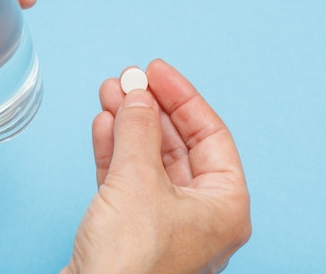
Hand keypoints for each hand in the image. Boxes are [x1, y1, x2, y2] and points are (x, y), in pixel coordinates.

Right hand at [61, 59, 250, 273]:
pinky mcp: (131, 227)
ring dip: (127, 125)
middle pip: (176, 144)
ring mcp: (164, 220)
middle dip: (149, 109)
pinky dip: (114, 150)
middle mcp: (199, 212)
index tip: (156, 71)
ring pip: (148, 158)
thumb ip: (138, 130)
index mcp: (223, 204)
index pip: (210, 134)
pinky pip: (126, 177)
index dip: (182, 97)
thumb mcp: (138, 180)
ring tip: (108, 93)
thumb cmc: (131, 262)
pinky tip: (103, 125)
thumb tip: (136, 95)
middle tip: (127, 80)